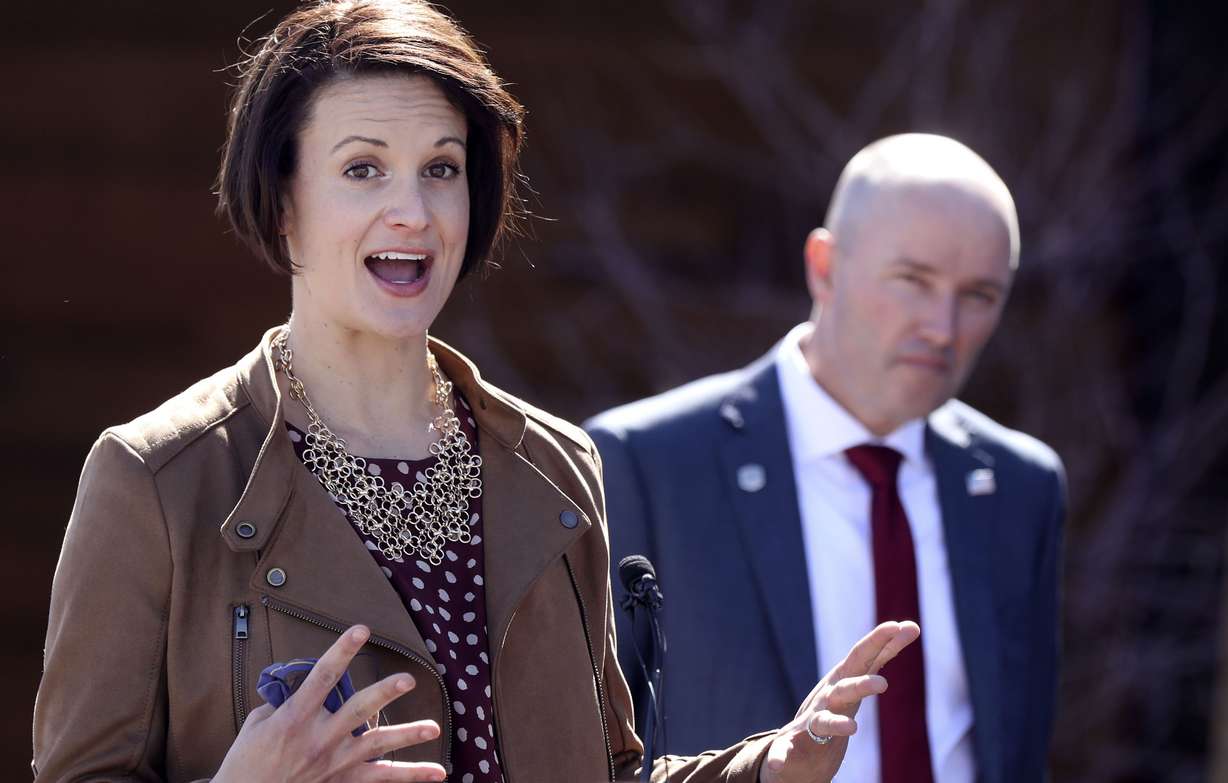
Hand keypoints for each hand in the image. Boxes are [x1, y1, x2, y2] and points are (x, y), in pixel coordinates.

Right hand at [213, 625, 446, 782]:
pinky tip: (437, 772)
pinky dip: (411, 775)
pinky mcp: (342, 781)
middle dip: (385, 693)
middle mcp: (319, 738)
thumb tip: (305, 684)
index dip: (342, 650)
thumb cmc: (246, 761)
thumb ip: (284, 702)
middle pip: (358, 710)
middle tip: (408, 679)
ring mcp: (334, 762)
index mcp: (295, 718)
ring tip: (434, 727)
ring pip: (377, 745)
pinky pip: (382, 778)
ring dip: (407, 735)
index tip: (361, 629)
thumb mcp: (257, 724)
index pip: (323, 676)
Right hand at [758, 620, 920, 782]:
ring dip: (836, 724)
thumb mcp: (856, 681)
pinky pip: (783, 749)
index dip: (879, 642)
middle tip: (883, 686)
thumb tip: (911, 626)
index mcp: (842, 681)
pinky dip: (779, 755)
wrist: (797, 745)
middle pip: (846, 689)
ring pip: (824, 721)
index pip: (862, 657)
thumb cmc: (833, 708)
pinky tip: (776, 763)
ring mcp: (808, 722)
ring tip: (852, 729)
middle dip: (861, 685)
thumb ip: (880, 656)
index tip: (900, 626)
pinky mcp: (789, 745)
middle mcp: (827, 699)